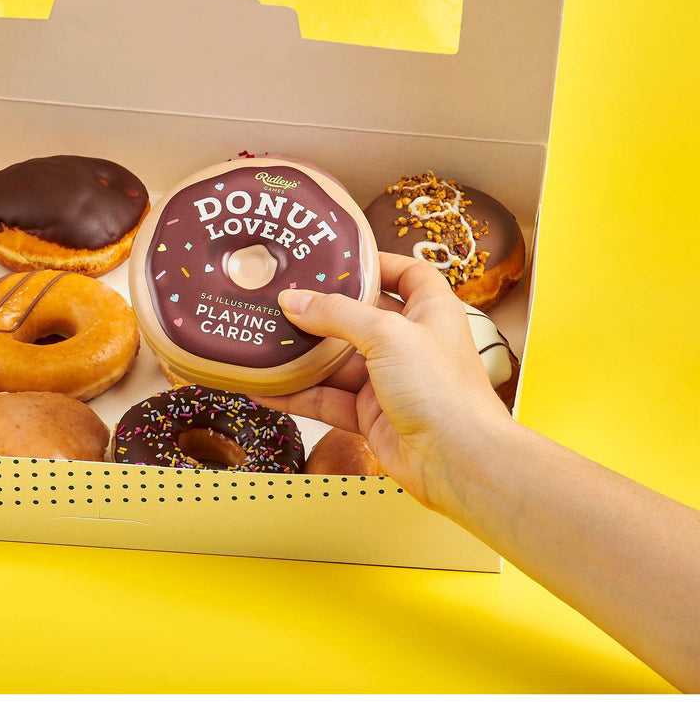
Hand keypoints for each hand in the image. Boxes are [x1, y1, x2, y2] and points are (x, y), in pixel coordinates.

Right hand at [259, 252, 514, 508]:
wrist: (458, 461)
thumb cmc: (441, 389)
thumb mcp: (387, 334)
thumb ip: (336, 314)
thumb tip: (293, 300)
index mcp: (430, 312)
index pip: (407, 274)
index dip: (377, 263)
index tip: (337, 259)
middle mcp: (410, 343)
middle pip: (359, 318)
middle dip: (322, 312)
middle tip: (282, 299)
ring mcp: (389, 381)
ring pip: (337, 362)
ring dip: (302, 356)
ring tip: (263, 342)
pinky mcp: (371, 415)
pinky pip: (327, 400)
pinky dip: (298, 395)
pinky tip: (267, 389)